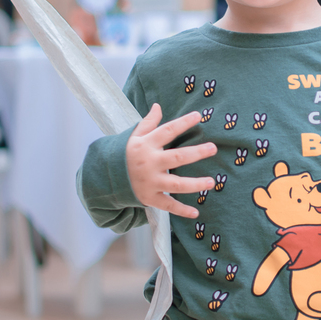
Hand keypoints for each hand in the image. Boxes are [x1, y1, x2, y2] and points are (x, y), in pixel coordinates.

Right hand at [126, 103, 216, 217]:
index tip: (198, 116)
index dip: (183, 123)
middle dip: (196, 153)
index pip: (167, 131)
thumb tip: (158, 106)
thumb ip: (148, 122)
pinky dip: (181, 211)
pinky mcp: (150, 198)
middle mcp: (150, 163)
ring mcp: (151, 182)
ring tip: (211, 182)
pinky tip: (195, 213)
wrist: (107, 178)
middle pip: (177, 157)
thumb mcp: (134, 137)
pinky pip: (168, 205)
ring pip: (176, 184)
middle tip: (213, 148)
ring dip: (195, 184)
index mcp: (147, 145)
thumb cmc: (126, 154)